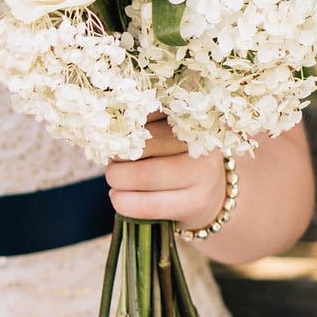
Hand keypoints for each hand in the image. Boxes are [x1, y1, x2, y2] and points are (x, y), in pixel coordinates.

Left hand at [106, 117, 225, 228]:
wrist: (210, 196)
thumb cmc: (175, 158)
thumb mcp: (165, 135)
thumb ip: (142, 124)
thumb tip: (106, 118)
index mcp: (191, 118)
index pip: (150, 111)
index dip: (124, 122)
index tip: (112, 128)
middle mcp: (202, 142)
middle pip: (146, 142)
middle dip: (117, 152)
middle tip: (112, 157)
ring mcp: (204, 174)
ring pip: (146, 175)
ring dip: (117, 177)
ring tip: (115, 178)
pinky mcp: (197, 202)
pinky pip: (150, 205)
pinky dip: (124, 202)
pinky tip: (117, 197)